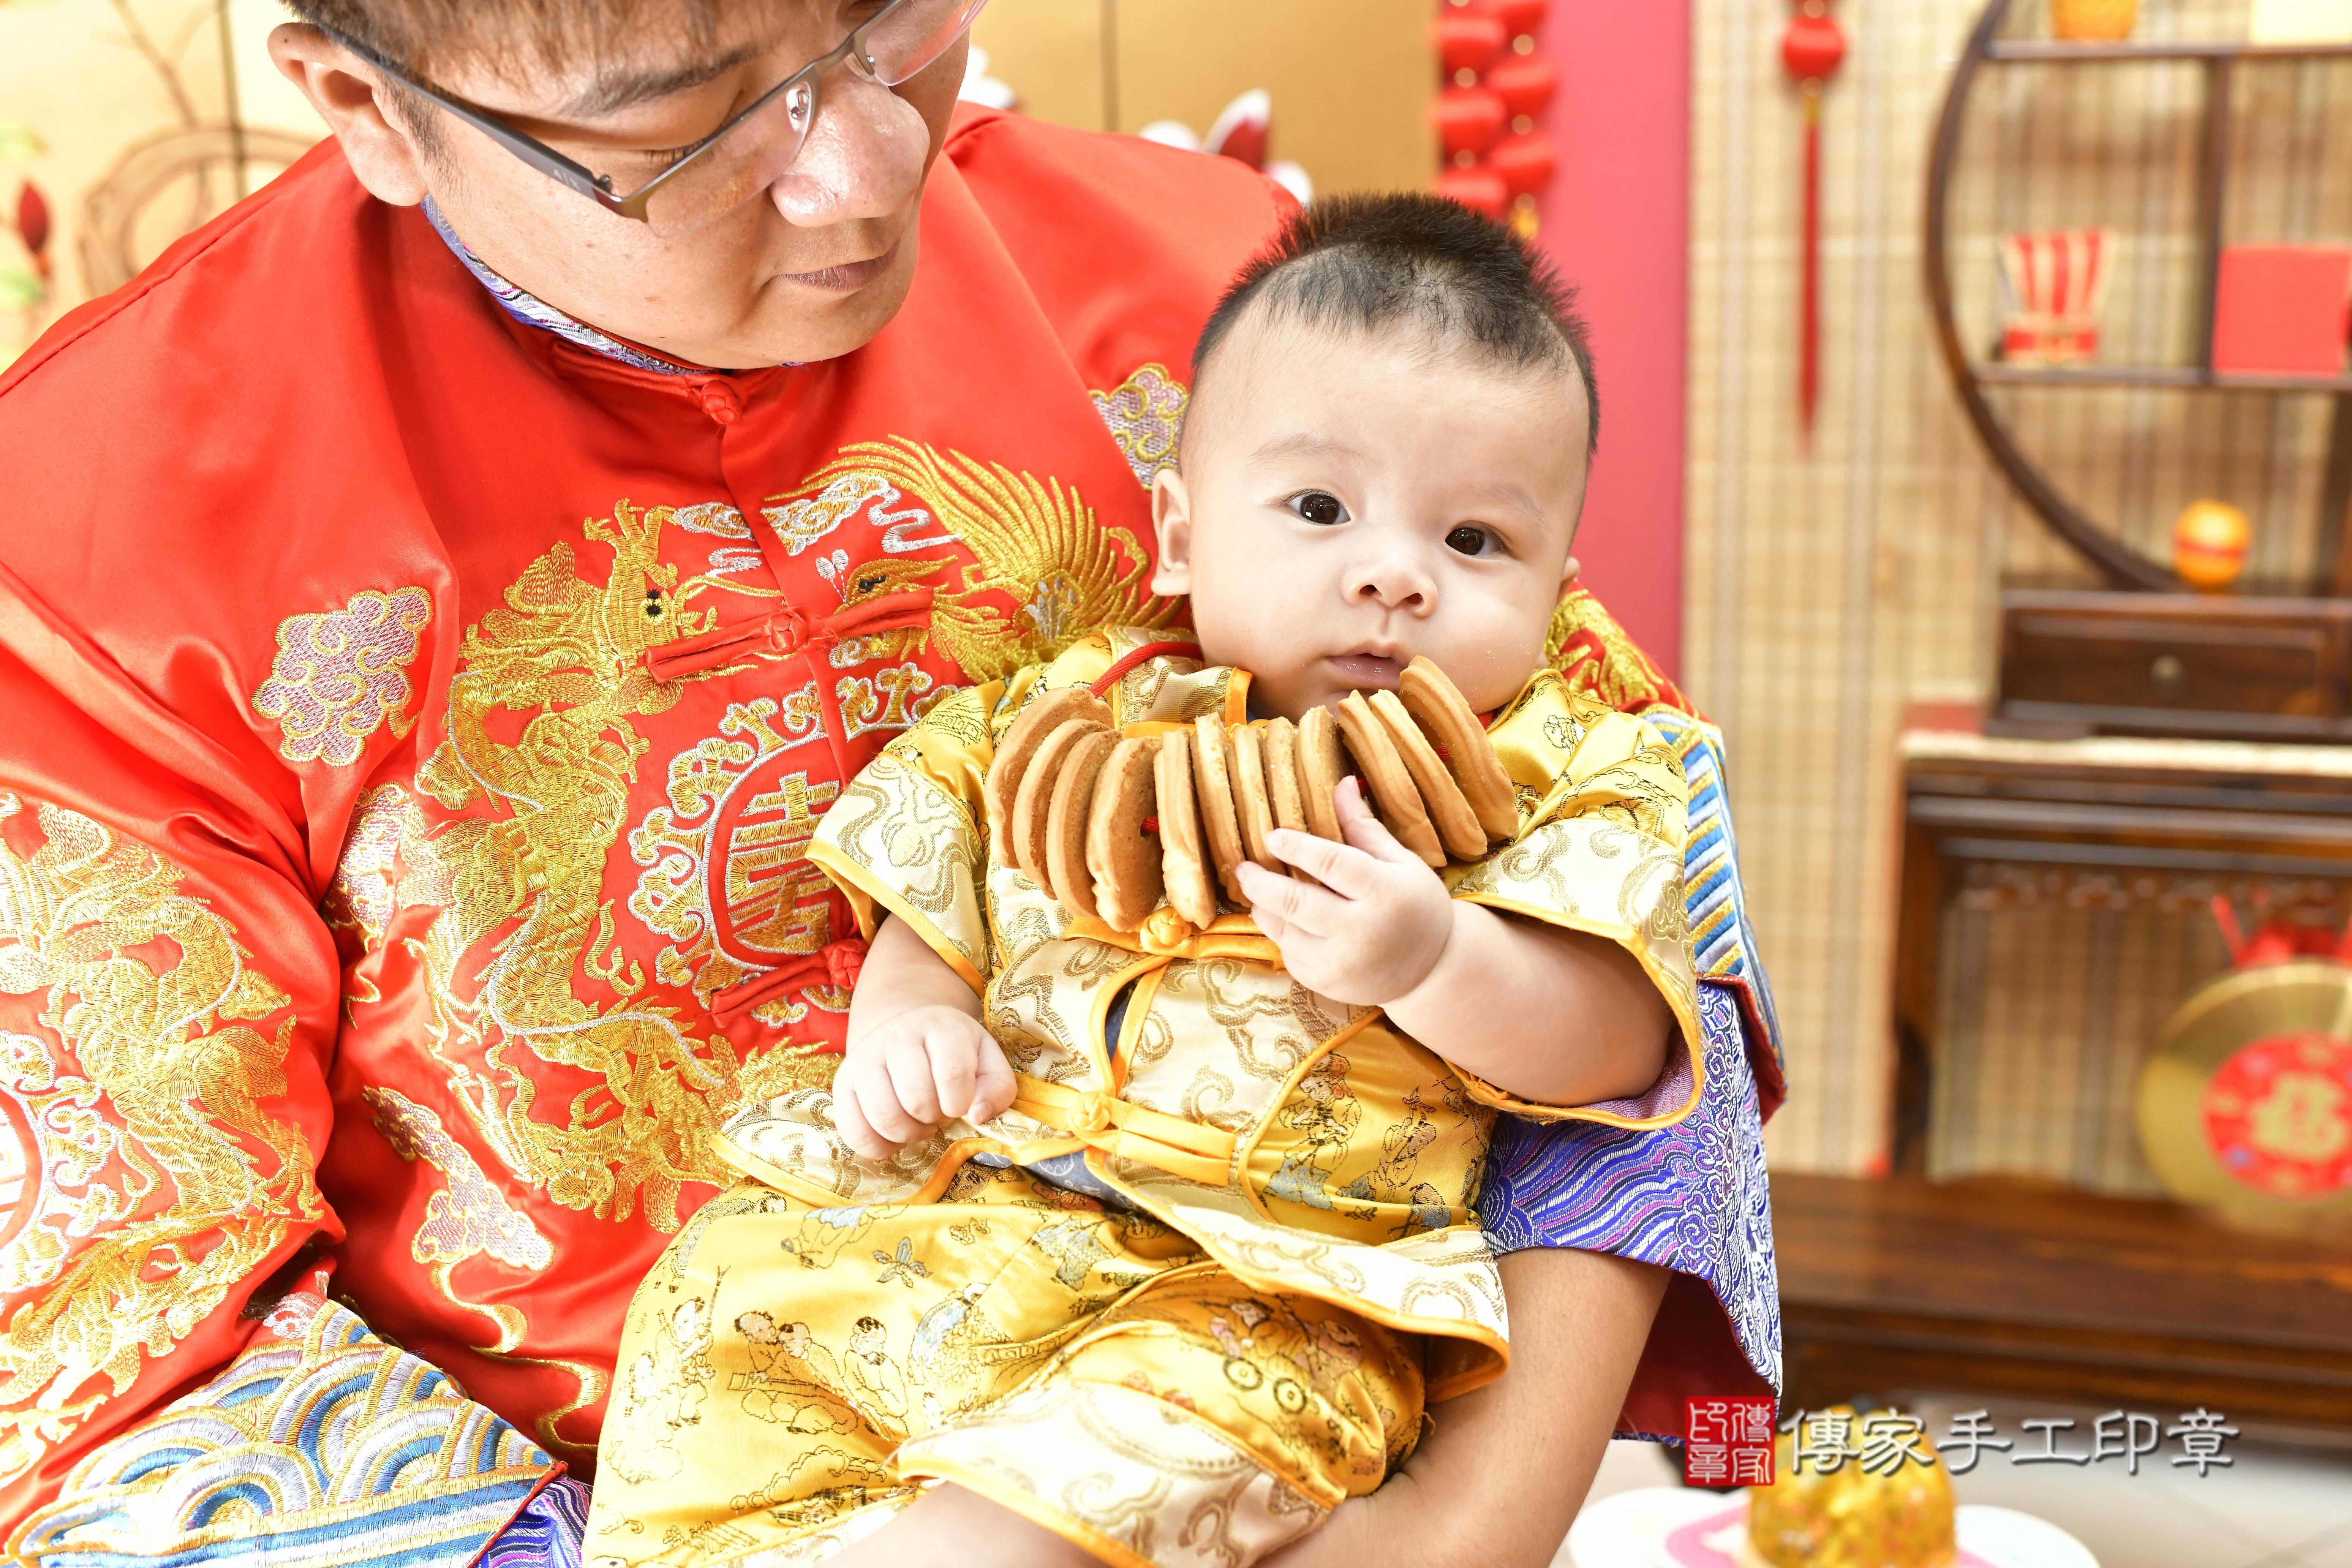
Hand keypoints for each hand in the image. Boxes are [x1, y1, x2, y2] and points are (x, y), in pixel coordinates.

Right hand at [833, 1004, 1015, 1158]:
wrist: (907, 1029)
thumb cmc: (954, 1053)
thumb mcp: (987, 1061)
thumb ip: (998, 1088)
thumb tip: (979, 1117)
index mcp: (940, 1027)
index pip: (953, 1076)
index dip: (960, 1104)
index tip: (960, 1105)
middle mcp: (897, 1036)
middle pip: (917, 1100)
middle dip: (934, 1119)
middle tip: (938, 1113)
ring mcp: (864, 1058)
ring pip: (884, 1117)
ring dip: (908, 1134)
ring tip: (918, 1122)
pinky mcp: (842, 1082)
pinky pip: (854, 1131)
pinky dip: (879, 1146)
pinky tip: (894, 1136)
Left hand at [1235, 777, 1456, 1006]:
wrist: (1431, 970)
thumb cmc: (1416, 906)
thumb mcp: (1400, 862)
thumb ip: (1364, 827)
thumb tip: (1341, 783)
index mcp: (1383, 892)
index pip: (1331, 863)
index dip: (1296, 847)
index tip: (1272, 836)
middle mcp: (1360, 931)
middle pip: (1295, 901)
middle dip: (1261, 881)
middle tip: (1244, 866)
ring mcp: (1340, 963)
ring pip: (1283, 929)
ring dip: (1263, 906)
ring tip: (1257, 888)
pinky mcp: (1325, 984)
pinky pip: (1288, 953)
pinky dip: (1281, 932)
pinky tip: (1285, 918)